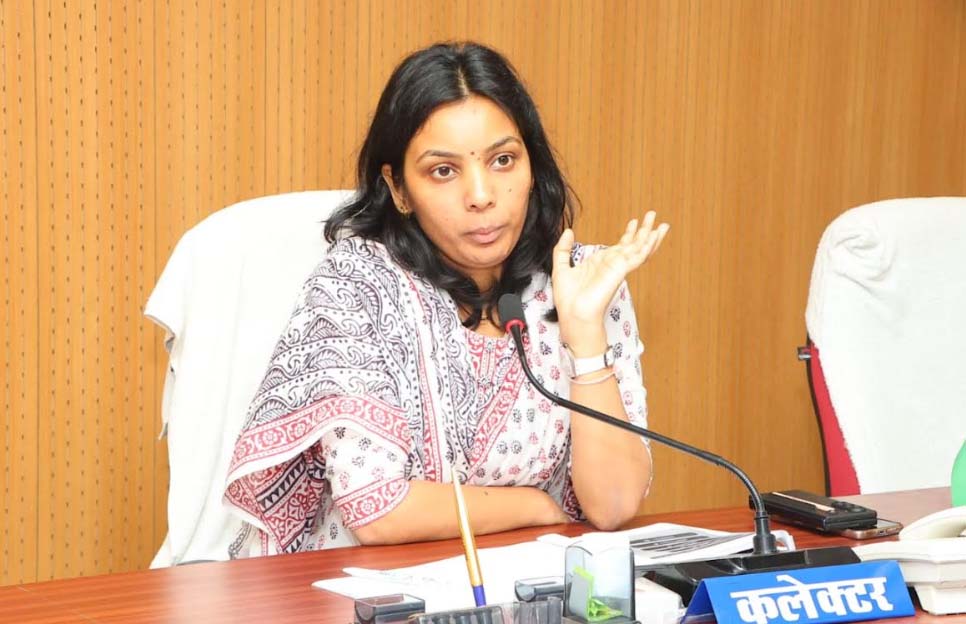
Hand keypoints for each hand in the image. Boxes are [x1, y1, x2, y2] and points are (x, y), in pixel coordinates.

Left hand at [552, 211, 668, 347]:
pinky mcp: (620, 272)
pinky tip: (654, 237)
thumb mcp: (562, 268)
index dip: (629, 233)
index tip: (634, 221)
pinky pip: (637, 257)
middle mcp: (612, 265)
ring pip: (639, 249)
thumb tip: (568, 232)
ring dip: (651, 236)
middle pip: (633, 244)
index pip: (620, 246)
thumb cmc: (569, 299)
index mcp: (601, 263)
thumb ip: (563, 249)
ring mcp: (618, 268)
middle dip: (644, 230)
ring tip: (663, 224)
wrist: (573, 315)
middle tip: (652, 214)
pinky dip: (646, 247)